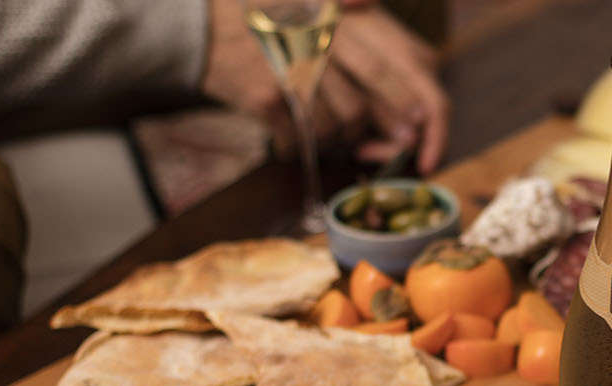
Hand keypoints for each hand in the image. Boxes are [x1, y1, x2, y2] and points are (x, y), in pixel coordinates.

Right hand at [200, 0, 449, 172]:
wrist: (193, 30)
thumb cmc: (255, 17)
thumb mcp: (301, 0)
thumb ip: (344, 6)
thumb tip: (381, 15)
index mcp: (329, 23)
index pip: (382, 67)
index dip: (403, 100)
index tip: (418, 121)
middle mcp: (314, 48)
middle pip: (359, 105)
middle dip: (376, 130)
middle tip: (390, 143)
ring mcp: (289, 74)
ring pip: (333, 125)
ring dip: (333, 137)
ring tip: (322, 130)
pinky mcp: (265, 98)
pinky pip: (298, 136)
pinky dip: (297, 144)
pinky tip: (289, 138)